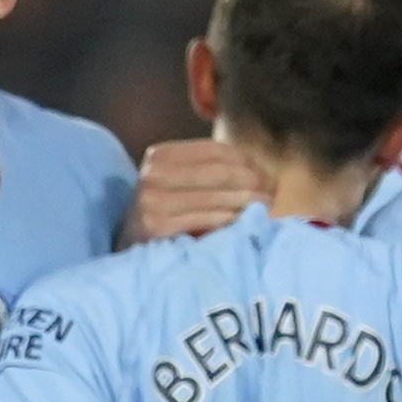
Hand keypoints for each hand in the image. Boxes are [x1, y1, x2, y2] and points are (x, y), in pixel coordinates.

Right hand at [118, 138, 271, 245]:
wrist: (128, 251)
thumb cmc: (165, 217)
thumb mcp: (181, 186)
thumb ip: (212, 173)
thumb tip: (263, 173)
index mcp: (160, 155)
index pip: (217, 150)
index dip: (249, 161)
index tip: (267, 176)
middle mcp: (153, 173)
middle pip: (222, 172)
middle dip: (255, 182)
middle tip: (273, 194)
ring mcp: (152, 200)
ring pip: (220, 196)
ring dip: (250, 203)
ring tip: (267, 209)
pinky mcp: (156, 226)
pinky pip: (210, 219)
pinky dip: (234, 221)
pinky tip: (247, 224)